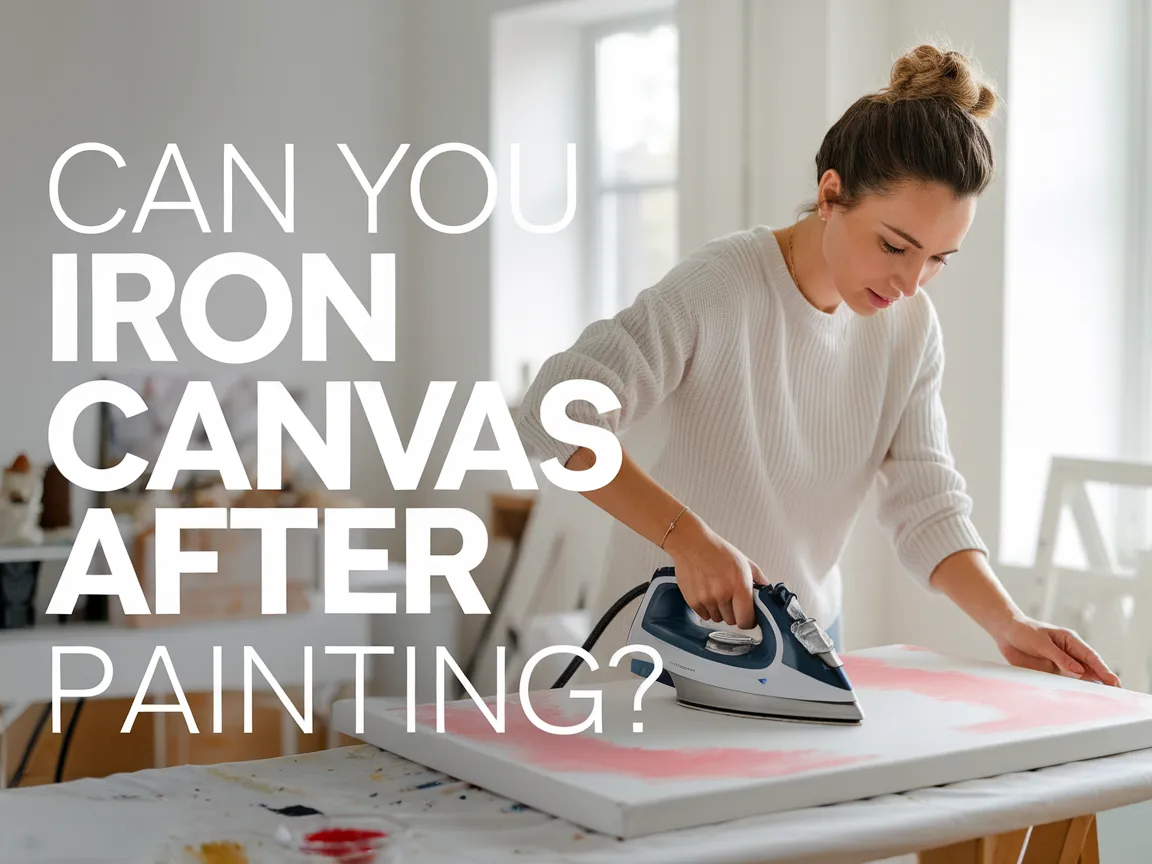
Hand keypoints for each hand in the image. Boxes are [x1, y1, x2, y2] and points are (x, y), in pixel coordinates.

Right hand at [662, 511, 769, 628]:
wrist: (691, 544)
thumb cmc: (717, 550)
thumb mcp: (743, 561)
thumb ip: (758, 578)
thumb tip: (767, 590)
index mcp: (740, 586)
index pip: (746, 620)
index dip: (748, 620)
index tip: (747, 616)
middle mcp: (723, 594)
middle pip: (732, 621)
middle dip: (733, 613)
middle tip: (730, 599)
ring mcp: (707, 599)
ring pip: (717, 618)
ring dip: (719, 611)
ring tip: (716, 593)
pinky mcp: (693, 600)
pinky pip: (704, 615)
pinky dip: (706, 609)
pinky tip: (706, 593)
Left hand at [990, 614, 1121, 686]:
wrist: (1005, 632)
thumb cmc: (1024, 631)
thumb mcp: (1041, 642)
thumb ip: (1060, 657)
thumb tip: (1079, 671)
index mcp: (1070, 641)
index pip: (1091, 657)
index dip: (1103, 670)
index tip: (1113, 682)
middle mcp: (1069, 653)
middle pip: (1090, 669)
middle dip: (1102, 681)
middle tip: (1116, 695)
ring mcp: (1061, 663)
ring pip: (1079, 678)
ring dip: (1089, 687)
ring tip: (1102, 700)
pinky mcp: (1051, 671)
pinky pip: (1064, 682)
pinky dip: (1072, 690)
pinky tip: (1079, 699)